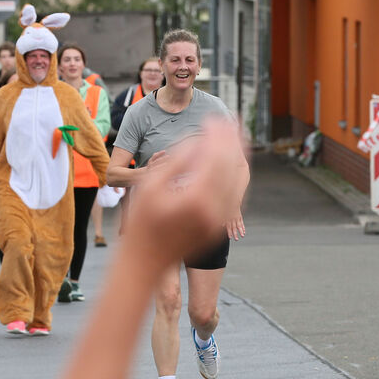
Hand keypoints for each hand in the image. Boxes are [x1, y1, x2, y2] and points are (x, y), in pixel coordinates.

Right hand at [125, 121, 243, 264]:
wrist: (146, 261)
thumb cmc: (141, 222)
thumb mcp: (150, 186)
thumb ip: (176, 160)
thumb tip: (198, 141)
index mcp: (196, 198)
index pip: (215, 156)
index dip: (216, 134)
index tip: (212, 118)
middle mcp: (213, 210)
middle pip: (230, 166)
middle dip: (230, 140)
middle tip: (228, 120)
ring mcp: (218, 220)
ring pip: (236, 181)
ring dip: (236, 155)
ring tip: (234, 136)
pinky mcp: (217, 226)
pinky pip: (232, 195)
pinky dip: (233, 175)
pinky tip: (229, 162)